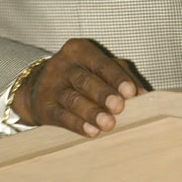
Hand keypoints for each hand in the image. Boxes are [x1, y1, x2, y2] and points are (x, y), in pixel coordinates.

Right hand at [12, 38, 144, 136]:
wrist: (38, 86)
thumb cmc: (80, 75)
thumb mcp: (98, 68)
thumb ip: (121, 76)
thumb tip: (143, 94)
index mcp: (79, 50)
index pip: (101, 63)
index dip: (116, 78)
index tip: (130, 92)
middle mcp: (63, 65)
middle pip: (85, 80)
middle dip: (103, 94)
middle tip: (119, 107)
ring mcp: (51, 86)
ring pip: (72, 99)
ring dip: (92, 112)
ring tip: (107, 124)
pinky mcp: (44, 107)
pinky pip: (62, 116)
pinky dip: (78, 125)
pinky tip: (91, 131)